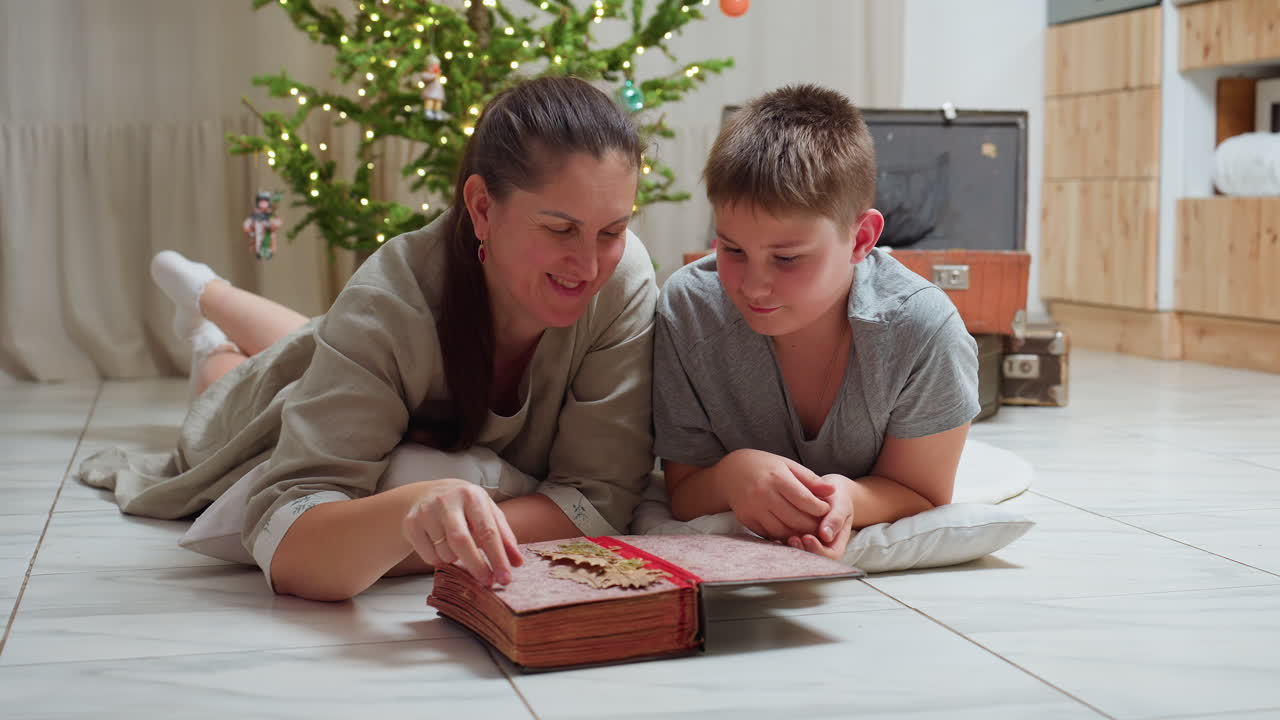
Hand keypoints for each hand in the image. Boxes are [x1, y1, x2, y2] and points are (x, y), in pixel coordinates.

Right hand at [401, 478, 522, 586]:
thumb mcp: (487, 513)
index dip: (498, 557)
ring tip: (459, 550)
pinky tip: (441, 547)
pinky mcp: (410, 524)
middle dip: (477, 566)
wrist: (426, 494)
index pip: (487, 531)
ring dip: (456, 560)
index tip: (505, 578)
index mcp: (472, 495)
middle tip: (488, 583)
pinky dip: (440, 560)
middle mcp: (447, 501)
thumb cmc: (464, 507)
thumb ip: (504, 536)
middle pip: (462, 541)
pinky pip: (429, 556)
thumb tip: (518, 563)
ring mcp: (426, 511)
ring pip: (445, 552)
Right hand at [718, 449, 835, 540]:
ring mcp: (753, 509)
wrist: (730, 472)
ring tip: (809, 531)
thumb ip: (810, 480)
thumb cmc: (764, 466)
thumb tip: (832, 491)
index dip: (820, 508)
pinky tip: (791, 533)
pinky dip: (782, 536)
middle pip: (795, 518)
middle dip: (812, 525)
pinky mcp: (746, 519)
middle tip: (822, 526)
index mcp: (777, 478)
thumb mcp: (787, 465)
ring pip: (782, 530)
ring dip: (799, 534)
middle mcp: (763, 494)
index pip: (805, 500)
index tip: (827, 509)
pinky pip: (769, 534)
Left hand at [787, 474, 855, 560]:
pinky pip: (787, 544)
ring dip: (790, 548)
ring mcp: (807, 543)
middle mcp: (822, 546)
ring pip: (798, 554)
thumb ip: (836, 518)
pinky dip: (782, 542)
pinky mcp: (793, 537)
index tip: (807, 537)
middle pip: (812, 558)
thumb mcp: (840, 503)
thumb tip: (826, 535)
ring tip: (782, 539)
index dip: (818, 550)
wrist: (824, 487)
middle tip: (792, 540)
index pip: (830, 555)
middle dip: (802, 550)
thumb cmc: (835, 495)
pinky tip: (775, 536)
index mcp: (836, 542)